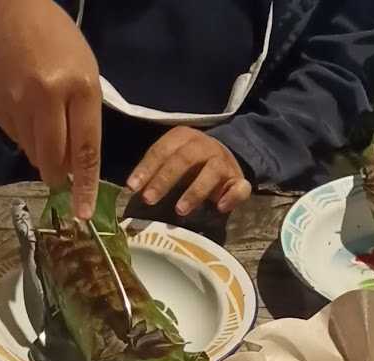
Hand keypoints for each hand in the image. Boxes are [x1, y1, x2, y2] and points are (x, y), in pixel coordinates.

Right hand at [0, 0, 100, 217]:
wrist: (13, 10)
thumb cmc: (60, 44)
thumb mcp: (86, 75)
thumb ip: (84, 120)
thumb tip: (74, 168)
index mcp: (80, 88)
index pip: (85, 150)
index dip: (85, 186)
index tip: (83, 213)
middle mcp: (47, 96)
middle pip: (54, 159)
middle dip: (59, 177)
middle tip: (60, 180)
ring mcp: (17, 100)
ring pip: (33, 153)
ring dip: (42, 156)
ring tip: (44, 133)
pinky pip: (15, 137)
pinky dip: (24, 137)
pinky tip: (26, 115)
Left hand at [127, 127, 250, 214]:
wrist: (226, 157)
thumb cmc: (191, 164)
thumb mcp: (172, 159)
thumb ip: (155, 171)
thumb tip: (133, 190)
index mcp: (183, 137)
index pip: (162, 150)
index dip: (146, 168)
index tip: (133, 187)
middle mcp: (204, 146)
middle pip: (184, 159)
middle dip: (165, 180)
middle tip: (149, 200)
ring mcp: (224, 162)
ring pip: (211, 173)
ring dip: (195, 191)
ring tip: (180, 210)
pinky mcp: (239, 179)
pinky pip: (240, 188)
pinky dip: (231, 197)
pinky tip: (220, 208)